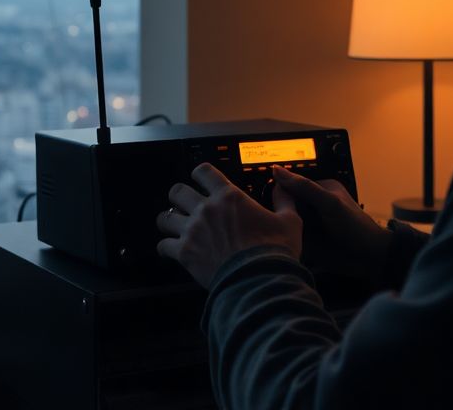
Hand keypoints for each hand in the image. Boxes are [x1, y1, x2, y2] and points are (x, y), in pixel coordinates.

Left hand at [156, 163, 302, 288]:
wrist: (260, 281)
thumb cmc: (274, 252)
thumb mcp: (289, 221)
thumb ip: (283, 200)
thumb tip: (281, 187)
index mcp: (229, 196)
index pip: (203, 171)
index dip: (200, 174)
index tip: (201, 179)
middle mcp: (206, 209)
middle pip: (177, 191)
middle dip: (178, 196)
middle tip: (184, 203)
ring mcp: (193, 230)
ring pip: (165, 217)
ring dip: (168, 220)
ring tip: (173, 226)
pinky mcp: (184, 253)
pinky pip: (163, 245)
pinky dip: (165, 247)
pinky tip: (169, 250)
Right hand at [270, 166, 391, 282]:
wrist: (370, 258)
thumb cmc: (356, 227)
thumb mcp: (329, 203)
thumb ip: (304, 187)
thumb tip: (278, 170)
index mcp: (319, 190)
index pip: (291, 186)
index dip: (278, 192)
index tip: (265, 198)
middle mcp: (312, 206)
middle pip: (286, 204)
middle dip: (276, 210)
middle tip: (265, 217)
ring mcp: (310, 225)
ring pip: (286, 222)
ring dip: (278, 226)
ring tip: (268, 230)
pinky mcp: (307, 243)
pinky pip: (290, 238)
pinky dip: (284, 239)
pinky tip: (276, 241)